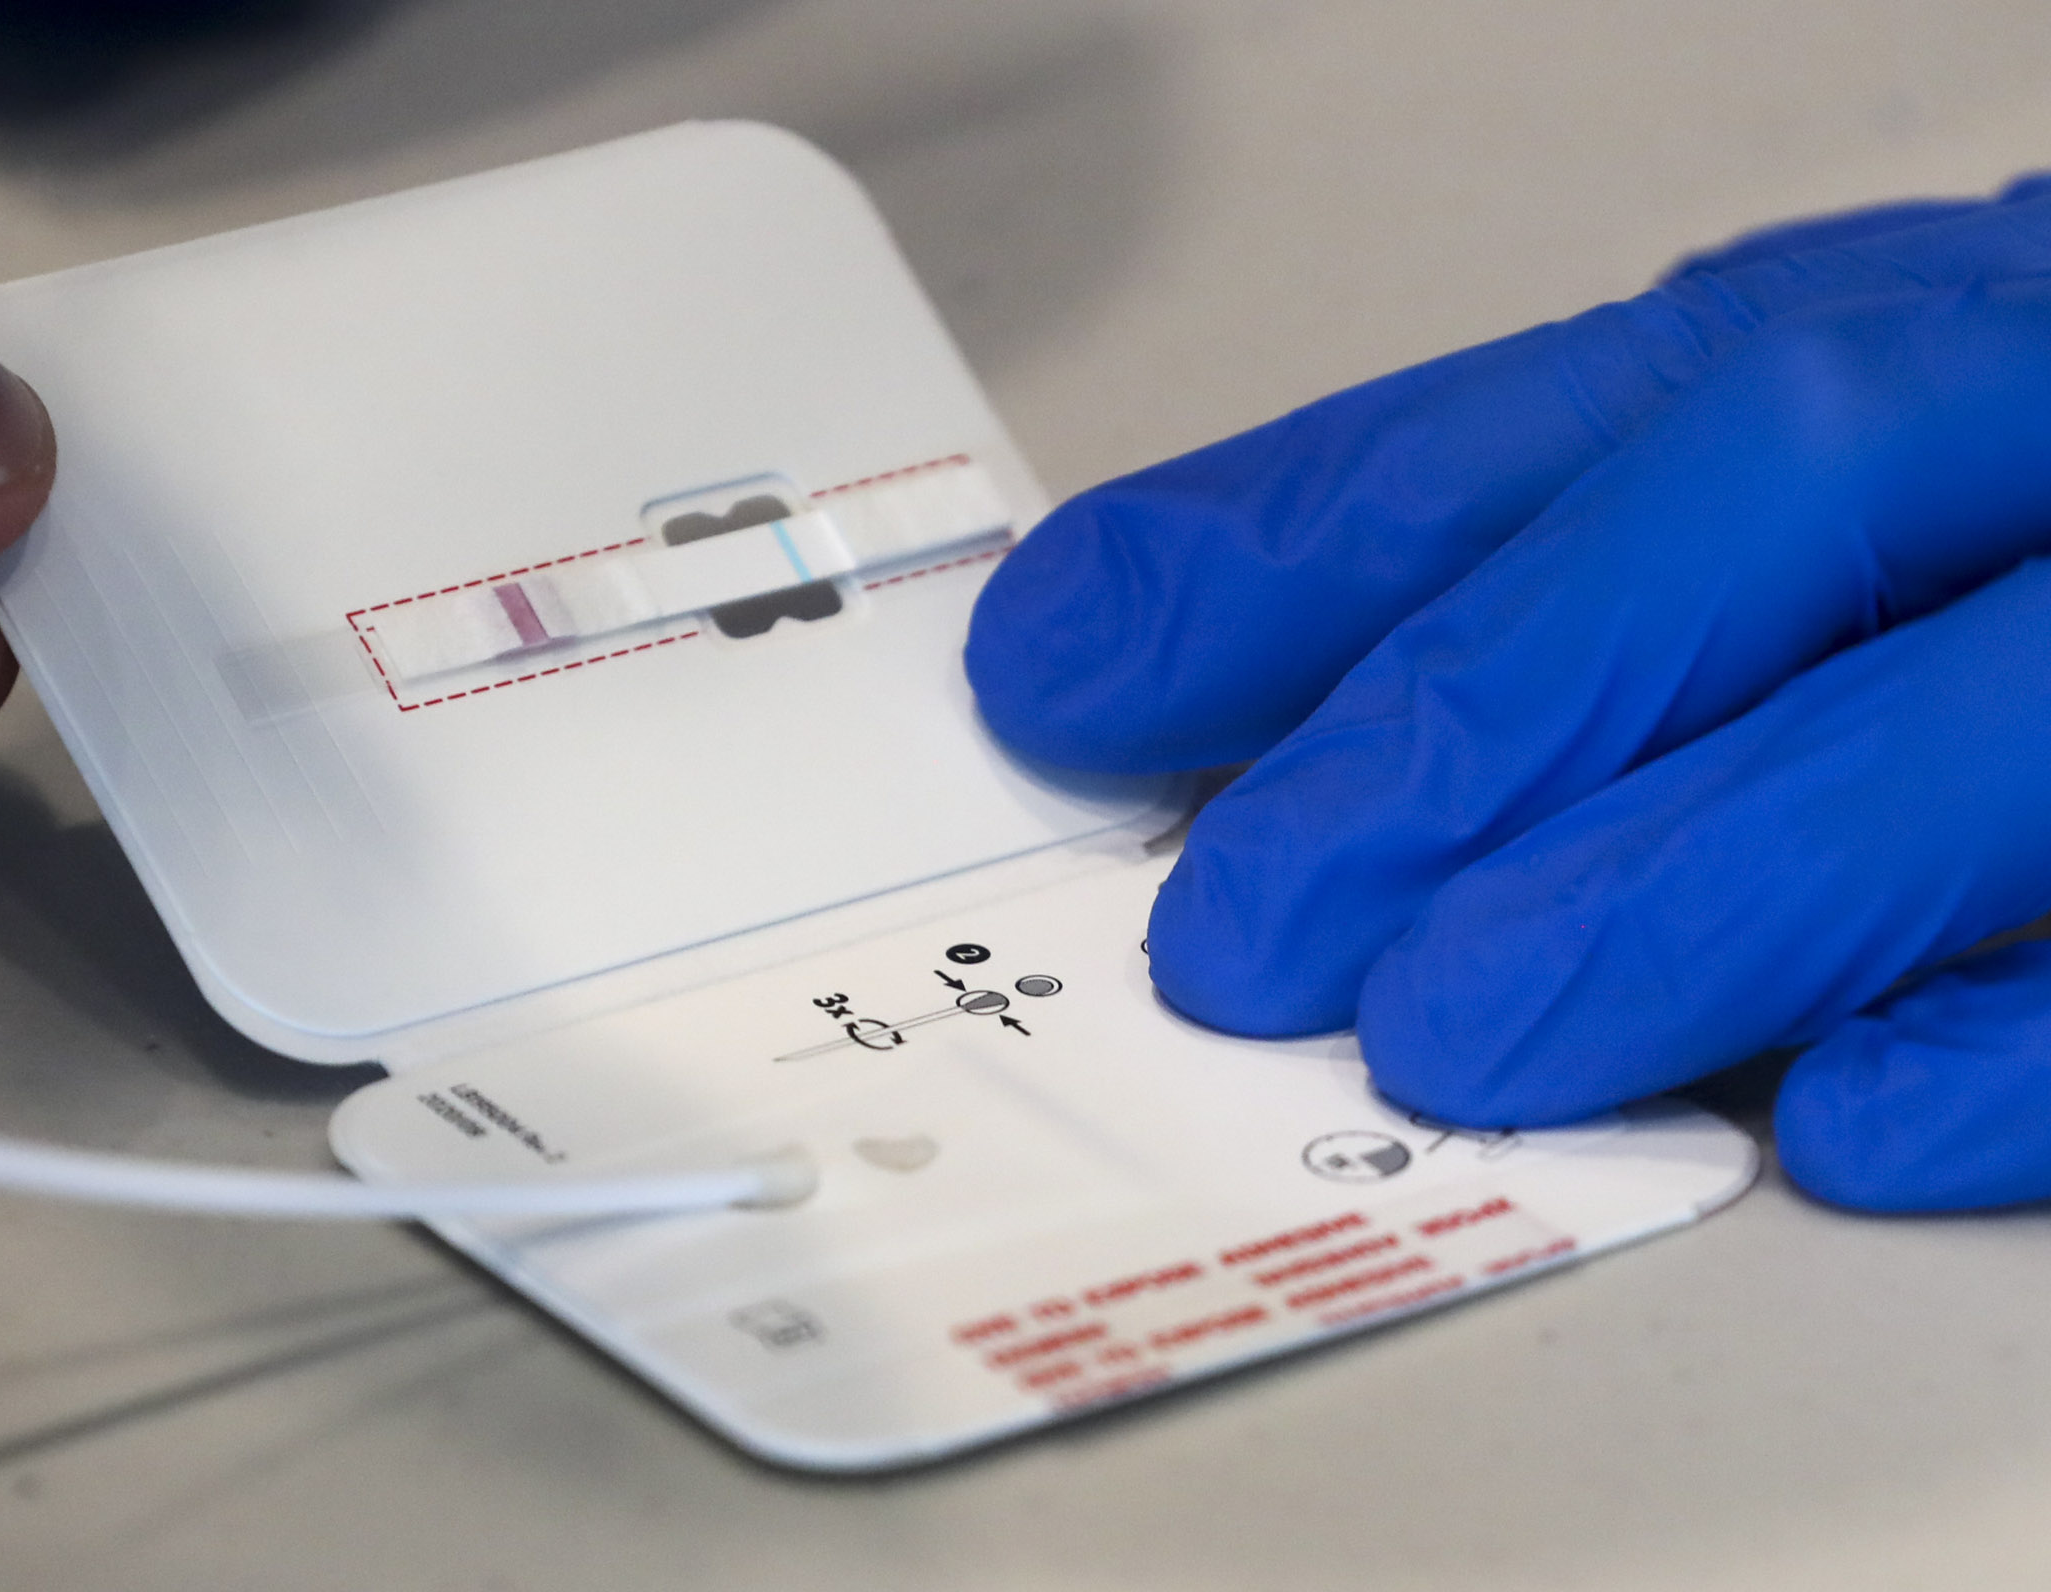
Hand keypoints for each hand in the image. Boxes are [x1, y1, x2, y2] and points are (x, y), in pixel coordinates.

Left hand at [968, 175, 2050, 1212]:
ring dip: (1703, 879)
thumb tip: (1128, 661)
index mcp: (1865, 343)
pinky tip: (1854, 1119)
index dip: (1289, 547)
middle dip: (1475, 721)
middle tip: (1242, 929)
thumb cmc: (2007, 524)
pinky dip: (2044, 1026)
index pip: (1539, 421)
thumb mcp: (1759, 481)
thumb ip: (1503, 559)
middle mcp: (2038, 422)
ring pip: (1981, 714)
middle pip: (1757, 509)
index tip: (1061, 676)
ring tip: (1458, 1038)